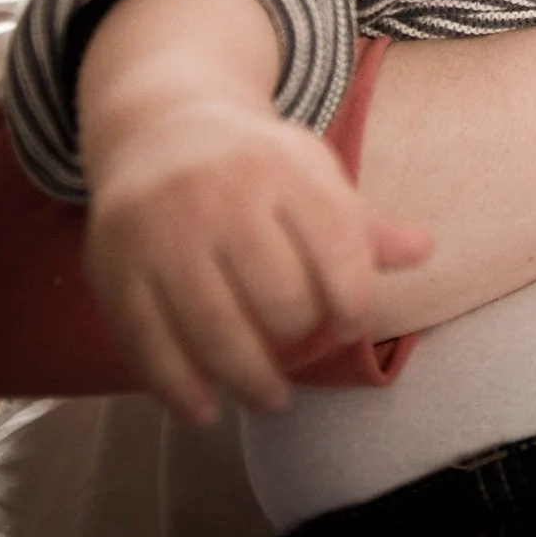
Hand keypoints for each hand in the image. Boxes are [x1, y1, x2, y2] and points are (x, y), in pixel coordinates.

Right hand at [78, 0, 429, 423]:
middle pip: (277, 292)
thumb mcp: (313, 174)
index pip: (336, 243)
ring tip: (271, 398)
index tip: (353, 322)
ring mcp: (160, 232)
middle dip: (299, 335)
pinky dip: (177, 387)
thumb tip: (423, 251)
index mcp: (283, 167)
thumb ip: (362, 224)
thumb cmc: (255, 165)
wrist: (160, 126)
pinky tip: (204, 410)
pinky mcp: (112, 267)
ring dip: (246, 377)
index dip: (354, 297)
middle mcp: (220, 195)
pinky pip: (147, 341)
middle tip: (304, 352)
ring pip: (212, 326)